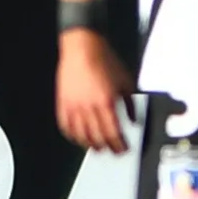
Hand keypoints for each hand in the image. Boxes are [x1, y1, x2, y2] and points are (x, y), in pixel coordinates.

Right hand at [56, 31, 134, 152]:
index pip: (113, 132)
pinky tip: (78, 138)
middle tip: (112, 151)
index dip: (119, 144)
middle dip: (107, 147)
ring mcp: (74, 106)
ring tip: (97, 148)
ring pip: (81, 135)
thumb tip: (134, 119)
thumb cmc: (104, 60)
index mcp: (106, 101)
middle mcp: (89, 106)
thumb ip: (130, 103)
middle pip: (98, 137)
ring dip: (90, 145)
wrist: (83, 47)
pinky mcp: (63, 103)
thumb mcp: (125, 81)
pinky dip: (72, 136)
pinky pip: (66, 126)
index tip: (123, 149)